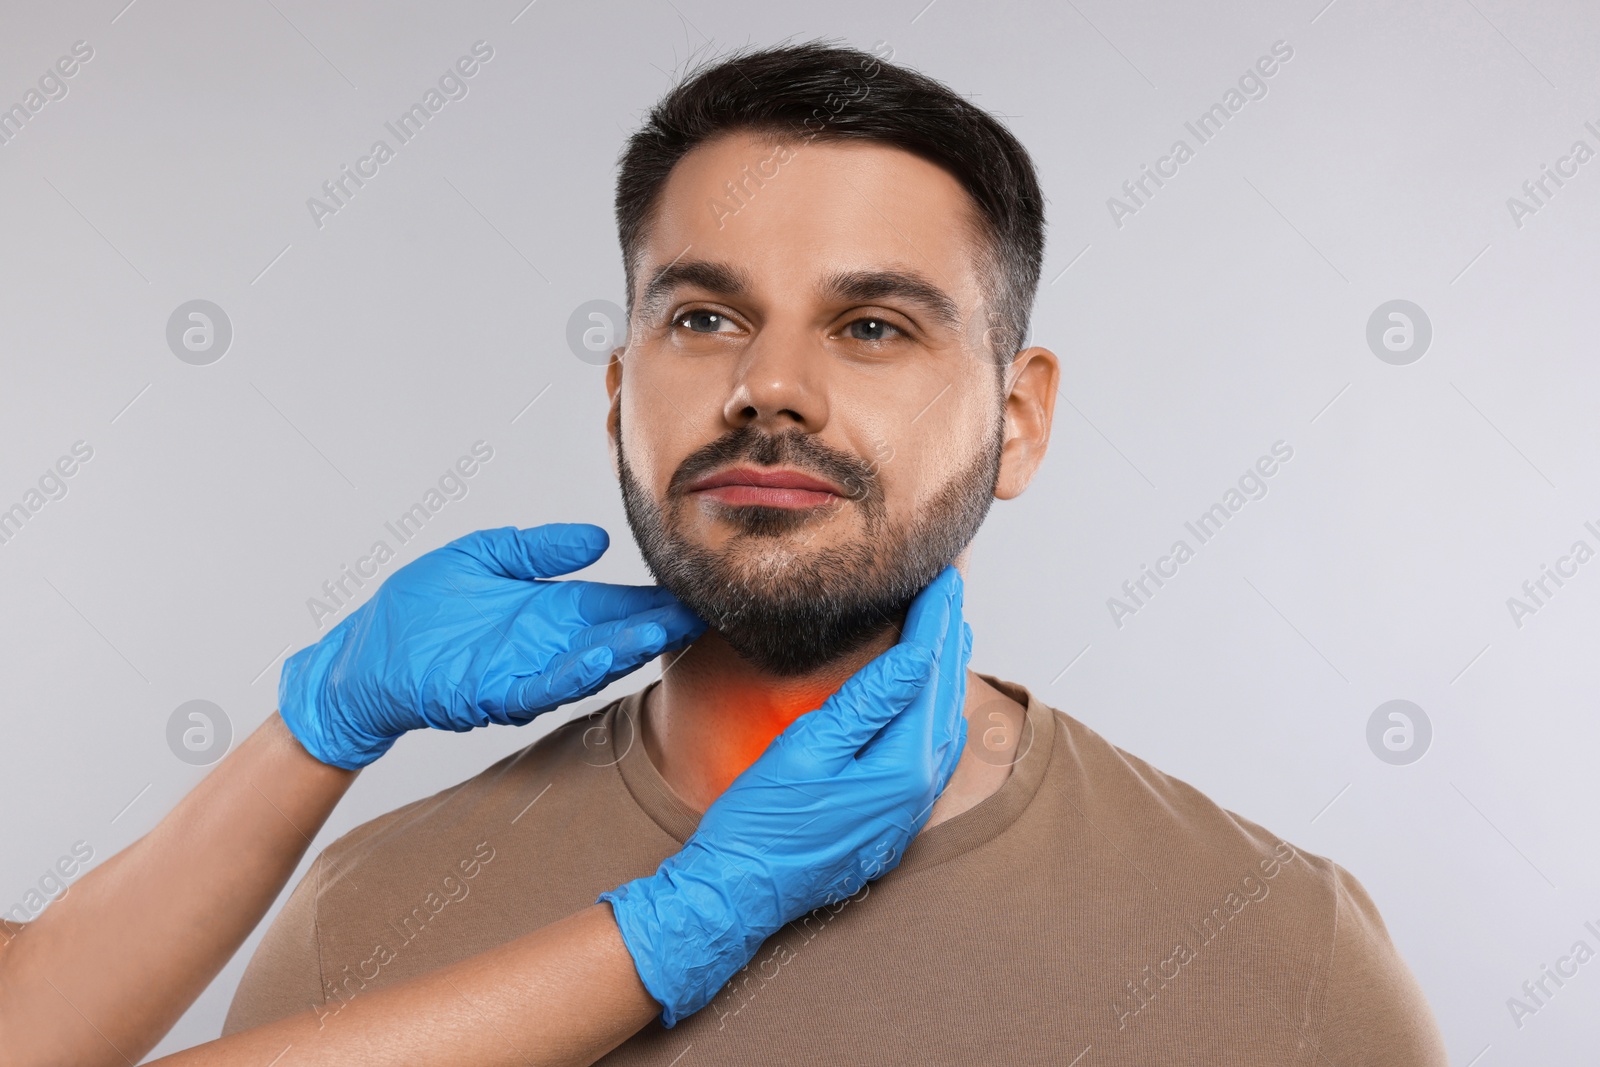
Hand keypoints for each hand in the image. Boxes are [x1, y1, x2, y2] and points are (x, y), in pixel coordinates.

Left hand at [278, 524, 705, 768]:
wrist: (363, 656)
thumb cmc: (418, 608)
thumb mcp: (485, 557)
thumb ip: (539, 549)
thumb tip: (596, 539)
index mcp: (549, 611)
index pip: (615, 605)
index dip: (653, 600)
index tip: (694, 588)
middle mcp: (546, 645)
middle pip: (614, 636)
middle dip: (656, 626)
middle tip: (701, 611)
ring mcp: (524, 672)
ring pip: (588, 665)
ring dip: (624, 651)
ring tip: (660, 631)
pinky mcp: (493, 693)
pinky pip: (543, 687)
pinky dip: (573, 674)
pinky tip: (600, 657)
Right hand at [599, 565, 971, 1025]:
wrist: (737, 894)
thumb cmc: (759, 824)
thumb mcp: (806, 749)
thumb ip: (866, 704)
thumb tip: (917, 658)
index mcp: (903, 768)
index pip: (927, 675)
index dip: (934, 621)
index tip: (943, 578)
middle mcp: (917, 792)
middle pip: (943, 698)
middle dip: (947, 640)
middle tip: (951, 590)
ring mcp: (905, 811)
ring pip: (941, 727)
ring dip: (944, 676)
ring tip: (949, 633)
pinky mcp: (889, 821)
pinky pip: (928, 755)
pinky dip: (931, 714)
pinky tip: (926, 703)